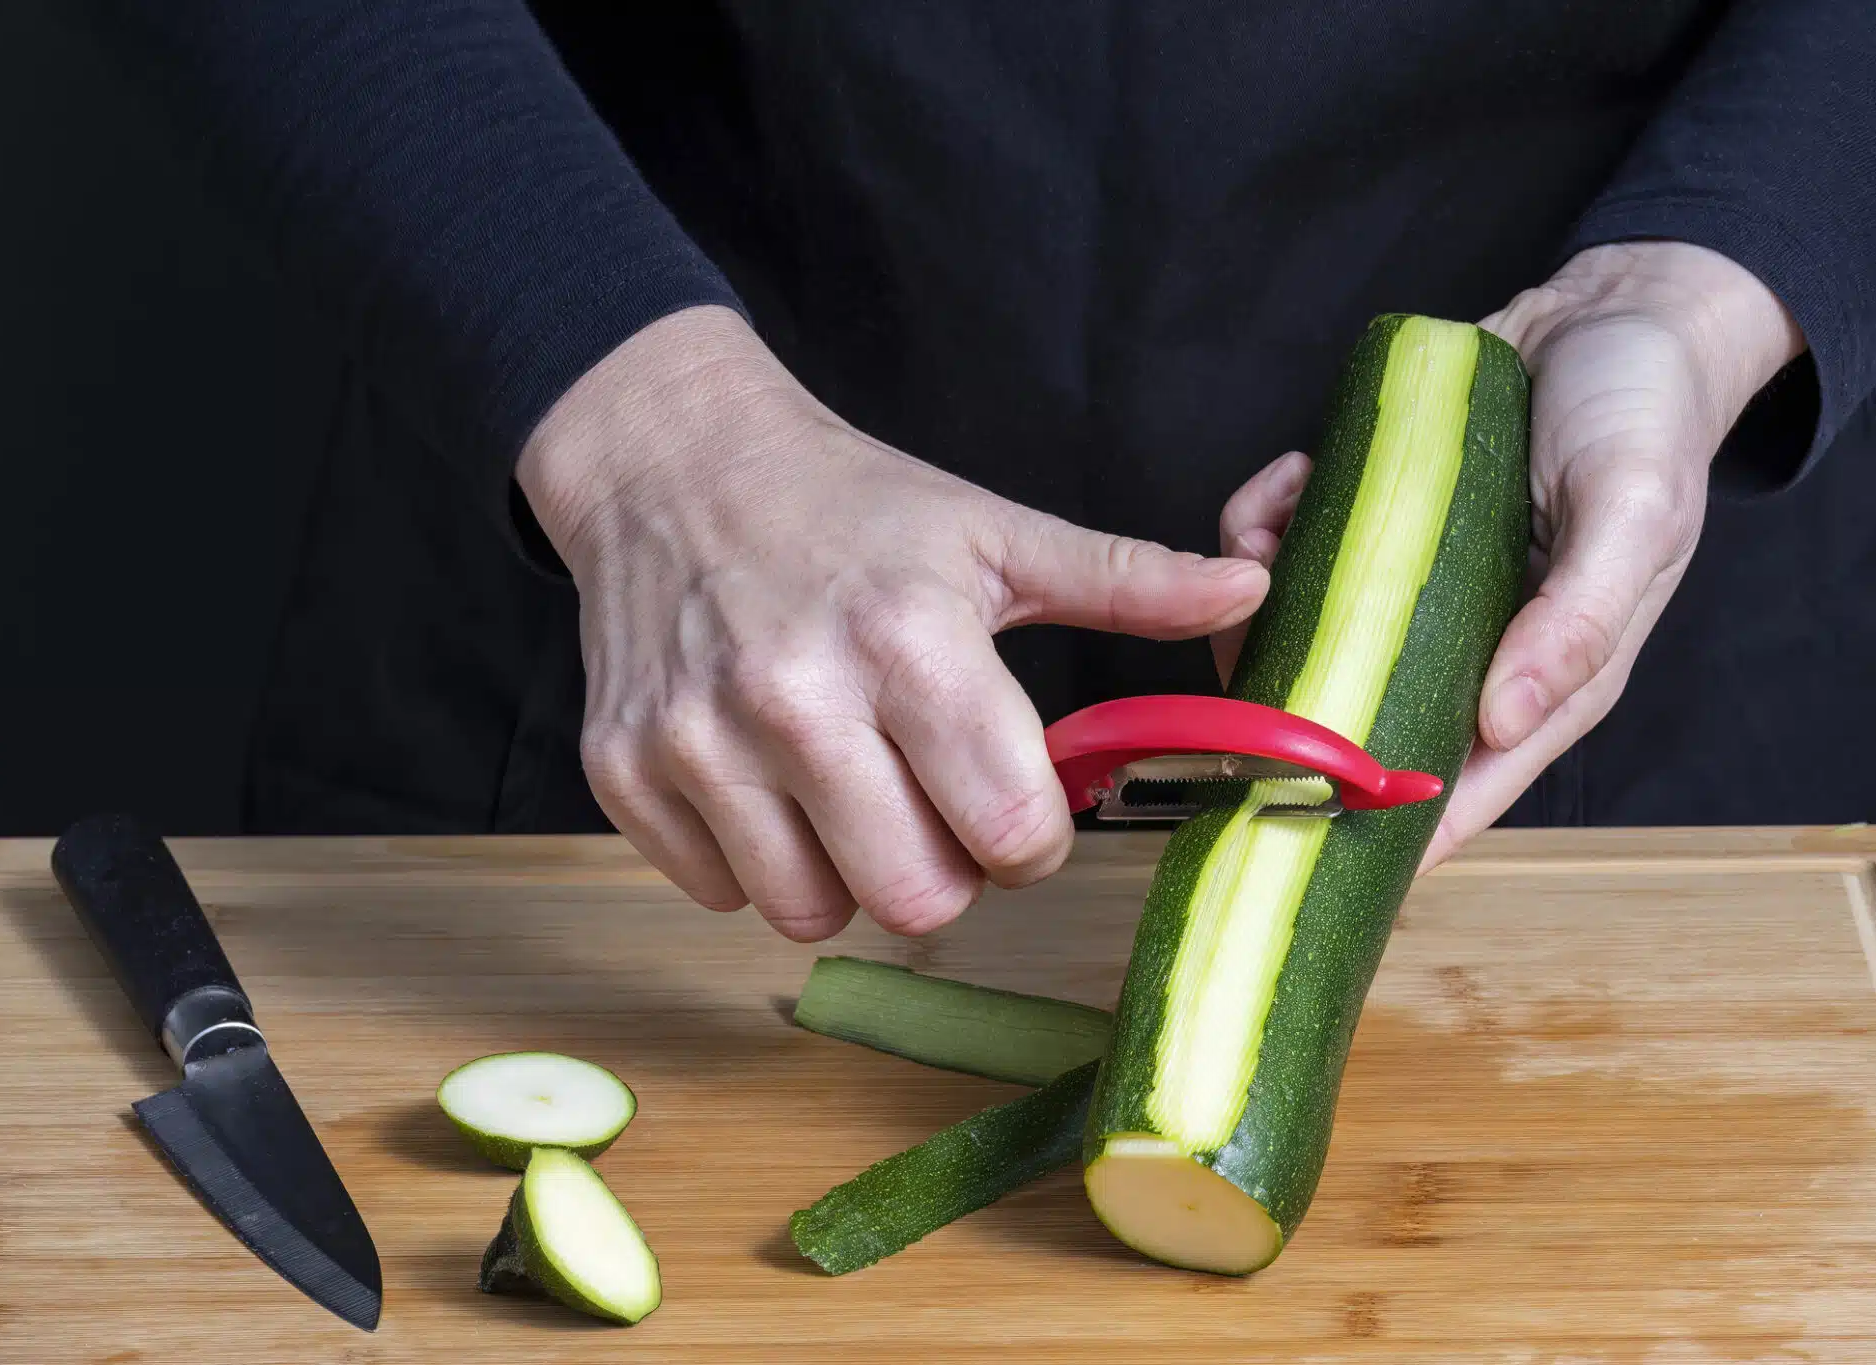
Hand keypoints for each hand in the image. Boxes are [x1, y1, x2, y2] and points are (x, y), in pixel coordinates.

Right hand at [518, 306, 1270, 940]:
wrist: (673, 463)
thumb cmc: (850, 506)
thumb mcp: (992, 531)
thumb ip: (1125, 578)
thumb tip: (1249, 590)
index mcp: (910, 637)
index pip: (1013, 833)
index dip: (1031, 835)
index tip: (1013, 797)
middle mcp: (796, 695)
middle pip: (918, 899)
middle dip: (946, 871)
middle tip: (931, 803)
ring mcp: (698, 740)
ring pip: (811, 912)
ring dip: (845, 874)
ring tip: (846, 787)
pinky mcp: (625, 771)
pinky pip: (719, 893)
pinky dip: (754, 858)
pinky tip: (765, 778)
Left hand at [1214, 242, 1803, 869]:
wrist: (1615, 311)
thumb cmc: (1644, 416)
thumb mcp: (1632, 513)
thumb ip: (1580, 621)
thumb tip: (1501, 725)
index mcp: (1545, 679)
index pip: (1454, 790)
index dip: (1377, 829)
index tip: (1293, 842)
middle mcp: (1470, 651)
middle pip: (1360, 725)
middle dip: (1286, 709)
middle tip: (1237, 663)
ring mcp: (1417, 594)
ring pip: (1312, 638)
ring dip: (1264, 602)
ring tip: (1264, 537)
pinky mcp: (1379, 533)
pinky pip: (1300, 552)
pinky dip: (1273, 523)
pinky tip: (1288, 479)